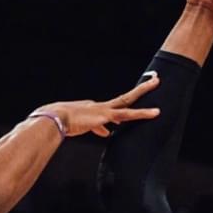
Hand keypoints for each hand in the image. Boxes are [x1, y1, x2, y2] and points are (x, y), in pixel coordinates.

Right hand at [41, 75, 159, 137]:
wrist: (54, 118)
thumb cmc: (62, 123)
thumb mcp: (81, 126)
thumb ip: (95, 128)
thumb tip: (106, 132)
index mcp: (93, 109)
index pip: (112, 109)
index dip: (122, 113)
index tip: (132, 112)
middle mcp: (100, 106)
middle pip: (124, 98)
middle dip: (140, 90)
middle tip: (155, 80)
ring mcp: (103, 110)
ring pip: (128, 103)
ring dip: (143, 96)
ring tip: (158, 88)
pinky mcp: (105, 115)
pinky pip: (127, 114)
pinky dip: (142, 113)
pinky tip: (155, 113)